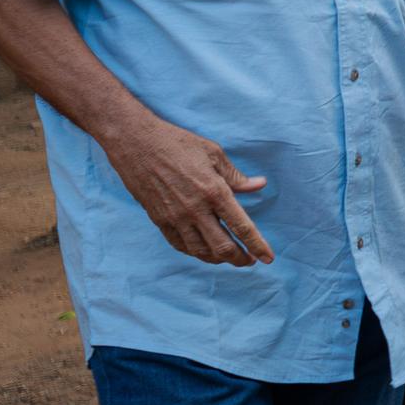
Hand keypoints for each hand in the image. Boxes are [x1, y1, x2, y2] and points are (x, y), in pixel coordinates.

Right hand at [101, 119, 273, 267]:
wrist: (136, 143)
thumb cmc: (177, 143)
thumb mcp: (213, 153)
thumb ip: (236, 176)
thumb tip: (260, 185)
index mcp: (214, 191)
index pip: (242, 226)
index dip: (257, 245)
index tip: (268, 258)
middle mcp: (195, 209)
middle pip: (222, 247)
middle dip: (239, 259)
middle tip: (249, 261)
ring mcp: (174, 217)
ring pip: (200, 251)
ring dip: (218, 259)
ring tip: (229, 258)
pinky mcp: (158, 220)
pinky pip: (180, 245)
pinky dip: (195, 252)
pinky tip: (204, 251)